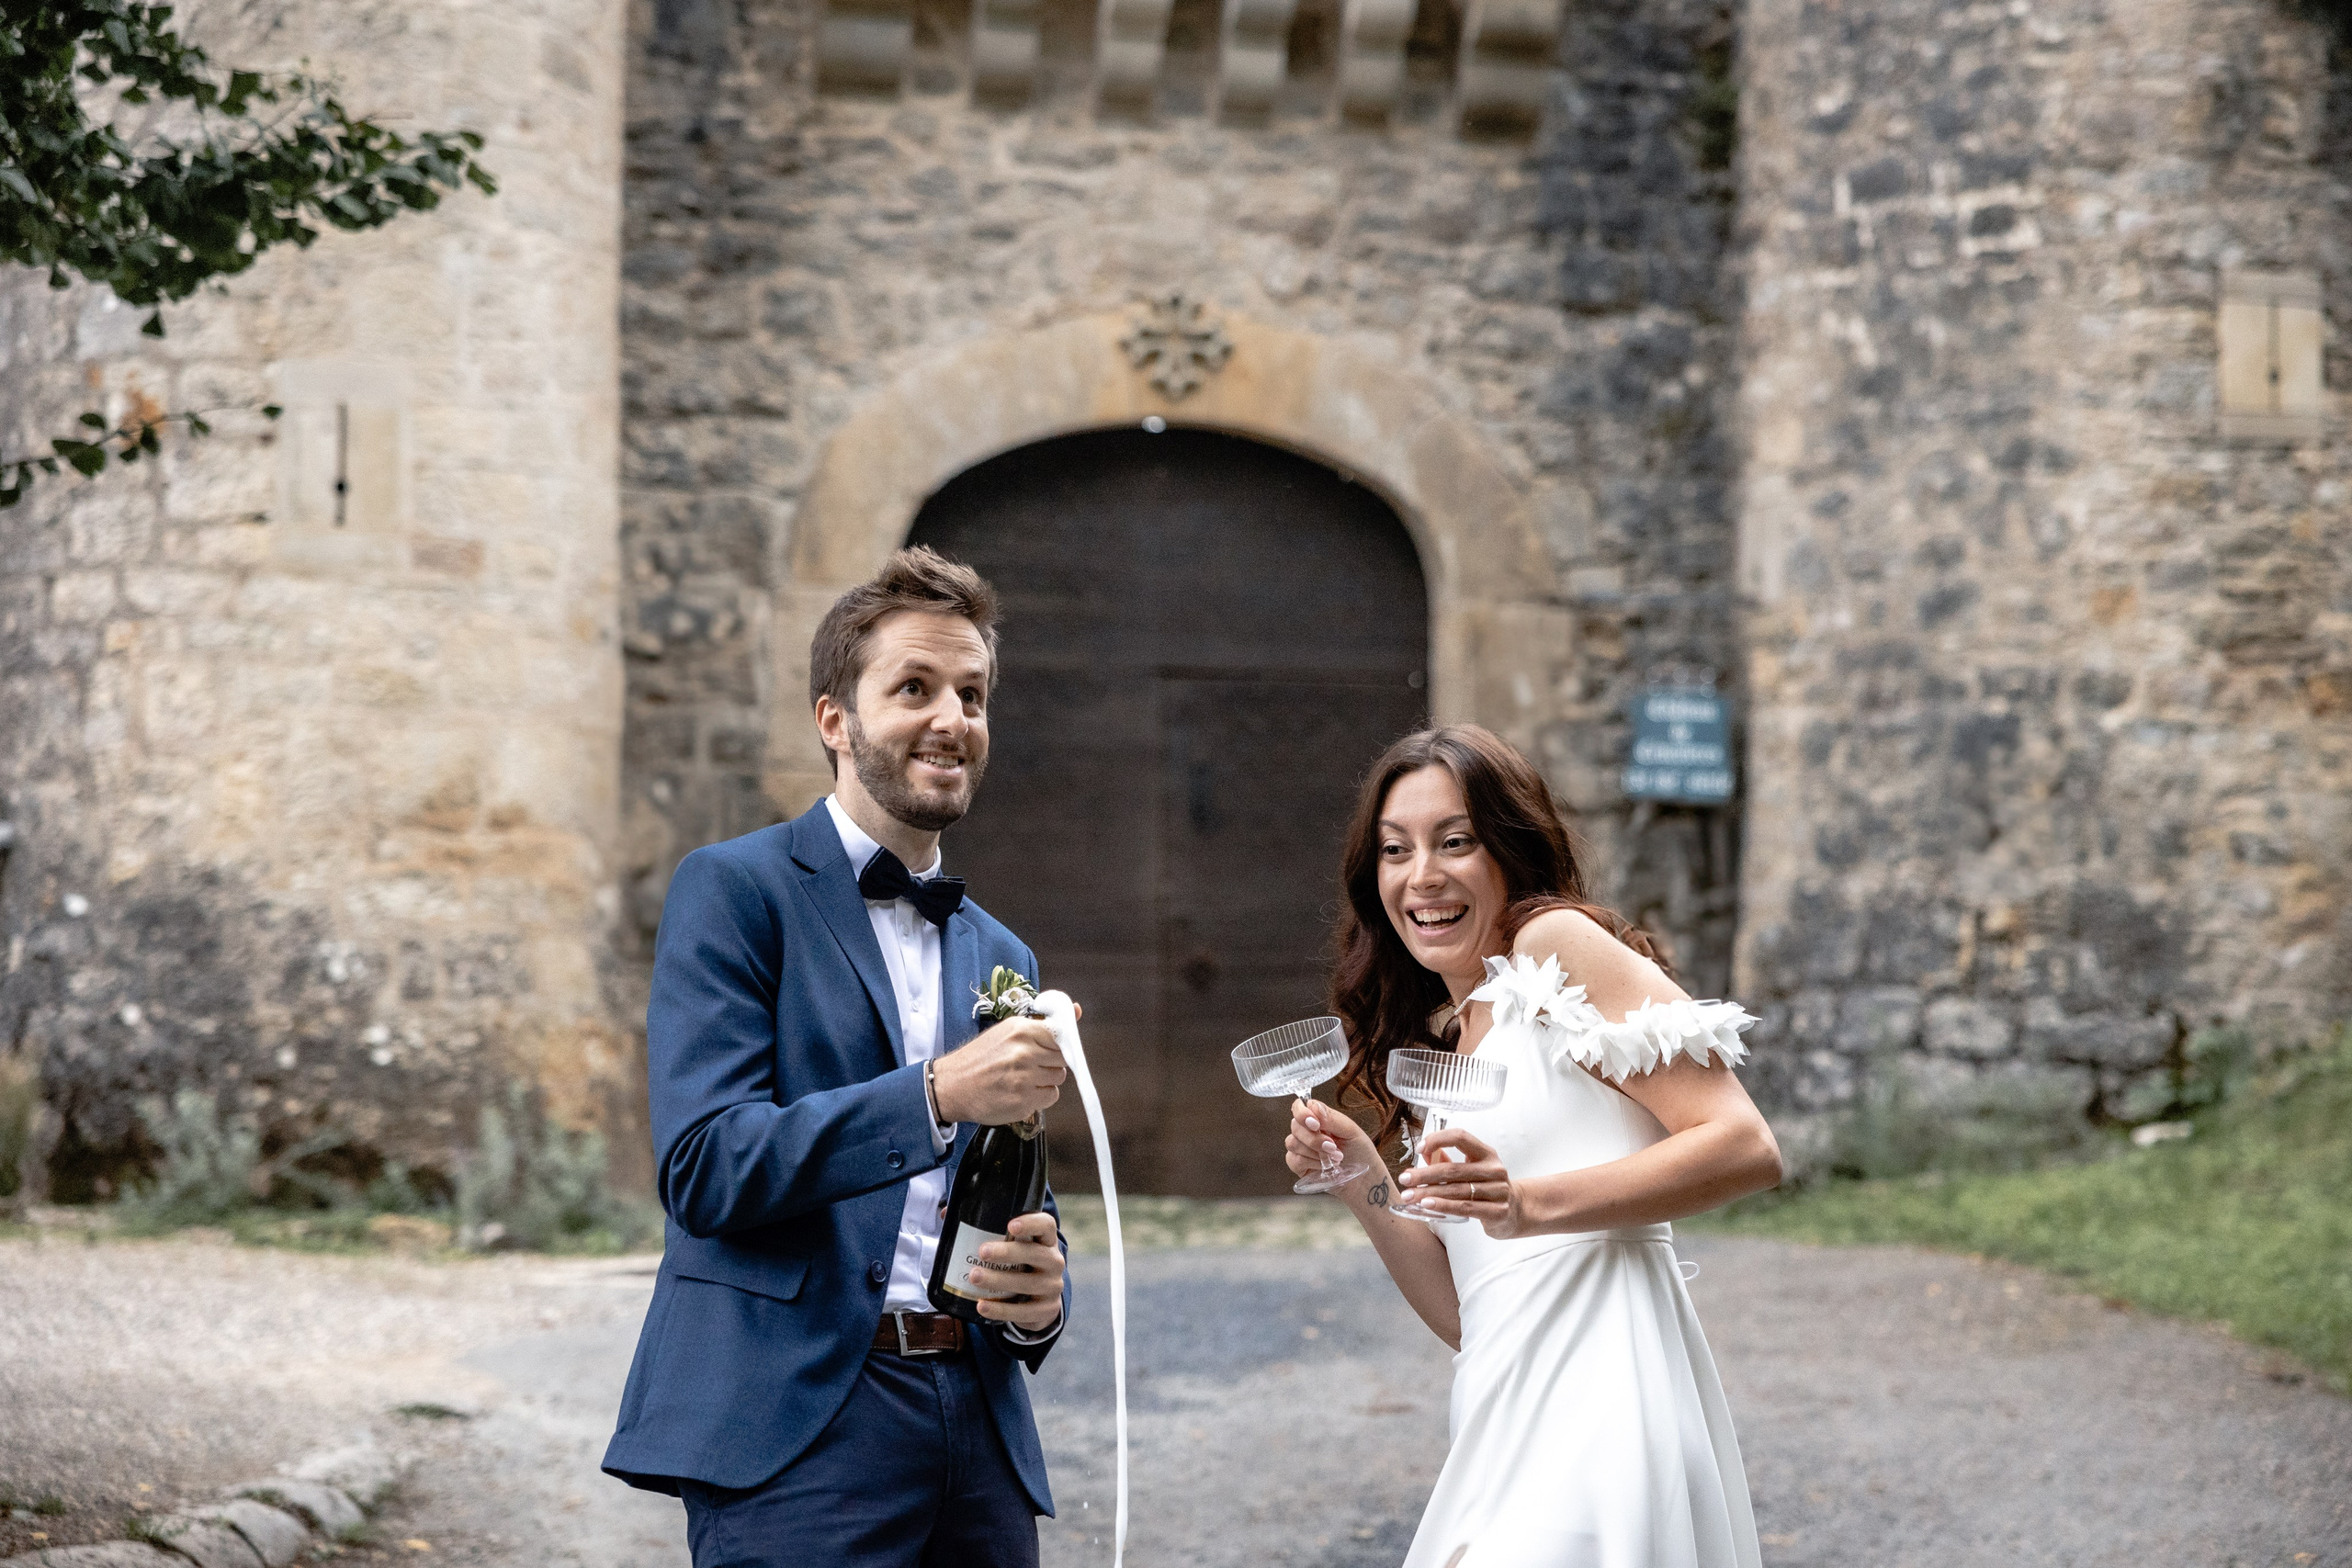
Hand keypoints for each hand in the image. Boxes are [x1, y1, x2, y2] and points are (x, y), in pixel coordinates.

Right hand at [931, 1008, 1075, 1124]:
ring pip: (1059, 1078)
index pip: (1061, 1035)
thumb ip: (1042, 1024)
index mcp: (1021, 1030)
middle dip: (1051, 1063)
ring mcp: (1024, 1078)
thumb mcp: (1007, 1032)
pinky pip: (1050, 1097)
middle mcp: (1024, 1052)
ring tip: (1023, 1079)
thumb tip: (1076, 1010)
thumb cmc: (980, 1058)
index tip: (1049, 1049)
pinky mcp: (1023, 1101)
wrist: (952, 1086)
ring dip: (1046, 1080)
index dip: (1057, 1045)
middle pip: (1063, 1058)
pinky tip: (1021, 1092)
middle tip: (1031, 1065)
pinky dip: (1040, 1097)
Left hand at [971, 1210, 1064, 1332]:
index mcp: (1046, 1240)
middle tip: (982, 1252)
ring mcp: (1052, 1287)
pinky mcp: (1046, 1310)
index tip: (1011, 1225)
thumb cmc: (1018, 1266)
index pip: (1046, 1225)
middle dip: (1008, 1253)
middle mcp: (1054, 1262)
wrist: (1038, 1303)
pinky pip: (1023, 1311)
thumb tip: (947, 1214)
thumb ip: (986, 1230)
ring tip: (974, 1277)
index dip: (1031, 1223)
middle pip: (1036, 1254)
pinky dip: (1001, 1310)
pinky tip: (982, 1306)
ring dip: (999, 1281)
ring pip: (1027, 1283)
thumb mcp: (1011, 1248)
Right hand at [1285, 1098, 1376, 1191]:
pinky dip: (1311, 1162)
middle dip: (1314, 1138)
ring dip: (1315, 1151)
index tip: (1316, 1124)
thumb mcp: (1351, 1131)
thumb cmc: (1360, 1152)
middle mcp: (1307, 1131)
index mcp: (1319, 1119)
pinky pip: (1294, 1160)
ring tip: (1335, 1157)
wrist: (1364, 1179)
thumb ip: (1332, 1118)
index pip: (1299, 1107)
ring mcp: (1301, 1148)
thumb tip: (1313, 1106)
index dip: (1302, 1113)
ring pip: (1293, 1143)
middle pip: (1295, 1125)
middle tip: (1333, 1146)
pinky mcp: (1298, 1166)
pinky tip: (1324, 1166)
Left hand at [1397, 1128, 1528, 1237]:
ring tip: (1410, 1195)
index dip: (1438, 1139)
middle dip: (1424, 1174)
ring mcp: (1498, 1191)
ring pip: (1456, 1190)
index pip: (1460, 1137)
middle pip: (1453, 1169)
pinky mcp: (1498, 1211)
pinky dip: (1444, 1206)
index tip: (1419, 1149)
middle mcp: (1494, 1169)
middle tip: (1404, 1179)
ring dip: (1429, 1193)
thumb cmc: (1486, 1186)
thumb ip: (1448, 1161)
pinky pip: (1465, 1208)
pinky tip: (1428, 1205)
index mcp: (1486, 1153)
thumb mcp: (1471, 1168)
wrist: (1515, 1210)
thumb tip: (1424, 1153)